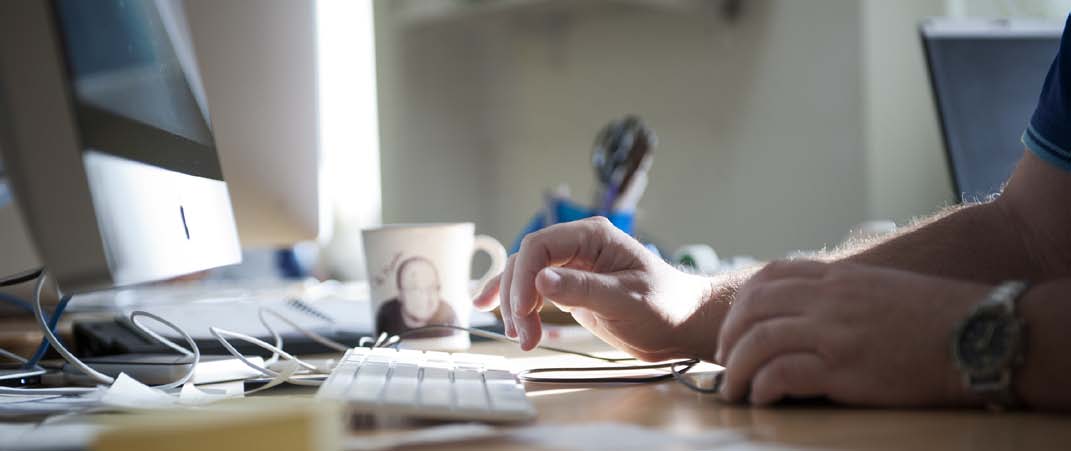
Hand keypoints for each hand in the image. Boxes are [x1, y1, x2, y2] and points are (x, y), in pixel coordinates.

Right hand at [473, 217, 722, 359]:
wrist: (682, 324)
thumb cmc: (665, 307)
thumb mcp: (627, 300)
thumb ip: (583, 289)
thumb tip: (540, 279)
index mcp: (593, 237)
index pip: (540, 246)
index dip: (523, 276)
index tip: (523, 311)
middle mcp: (578, 246)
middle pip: (526, 261)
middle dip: (518, 298)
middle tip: (523, 335)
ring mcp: (571, 266)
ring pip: (524, 276)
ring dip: (515, 306)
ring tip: (520, 337)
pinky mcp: (569, 288)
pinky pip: (532, 289)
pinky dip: (514, 301)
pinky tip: (490, 308)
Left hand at [716, 260, 987, 405]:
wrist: (980, 333)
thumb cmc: (937, 316)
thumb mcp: (881, 288)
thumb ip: (843, 293)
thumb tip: (812, 310)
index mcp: (837, 277)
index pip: (769, 277)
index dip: (742, 304)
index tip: (734, 327)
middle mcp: (828, 299)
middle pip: (753, 309)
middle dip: (728, 337)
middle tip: (723, 362)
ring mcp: (834, 332)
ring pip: (758, 342)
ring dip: (735, 369)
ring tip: (732, 390)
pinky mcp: (845, 369)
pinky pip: (782, 374)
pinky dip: (762, 386)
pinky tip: (761, 398)